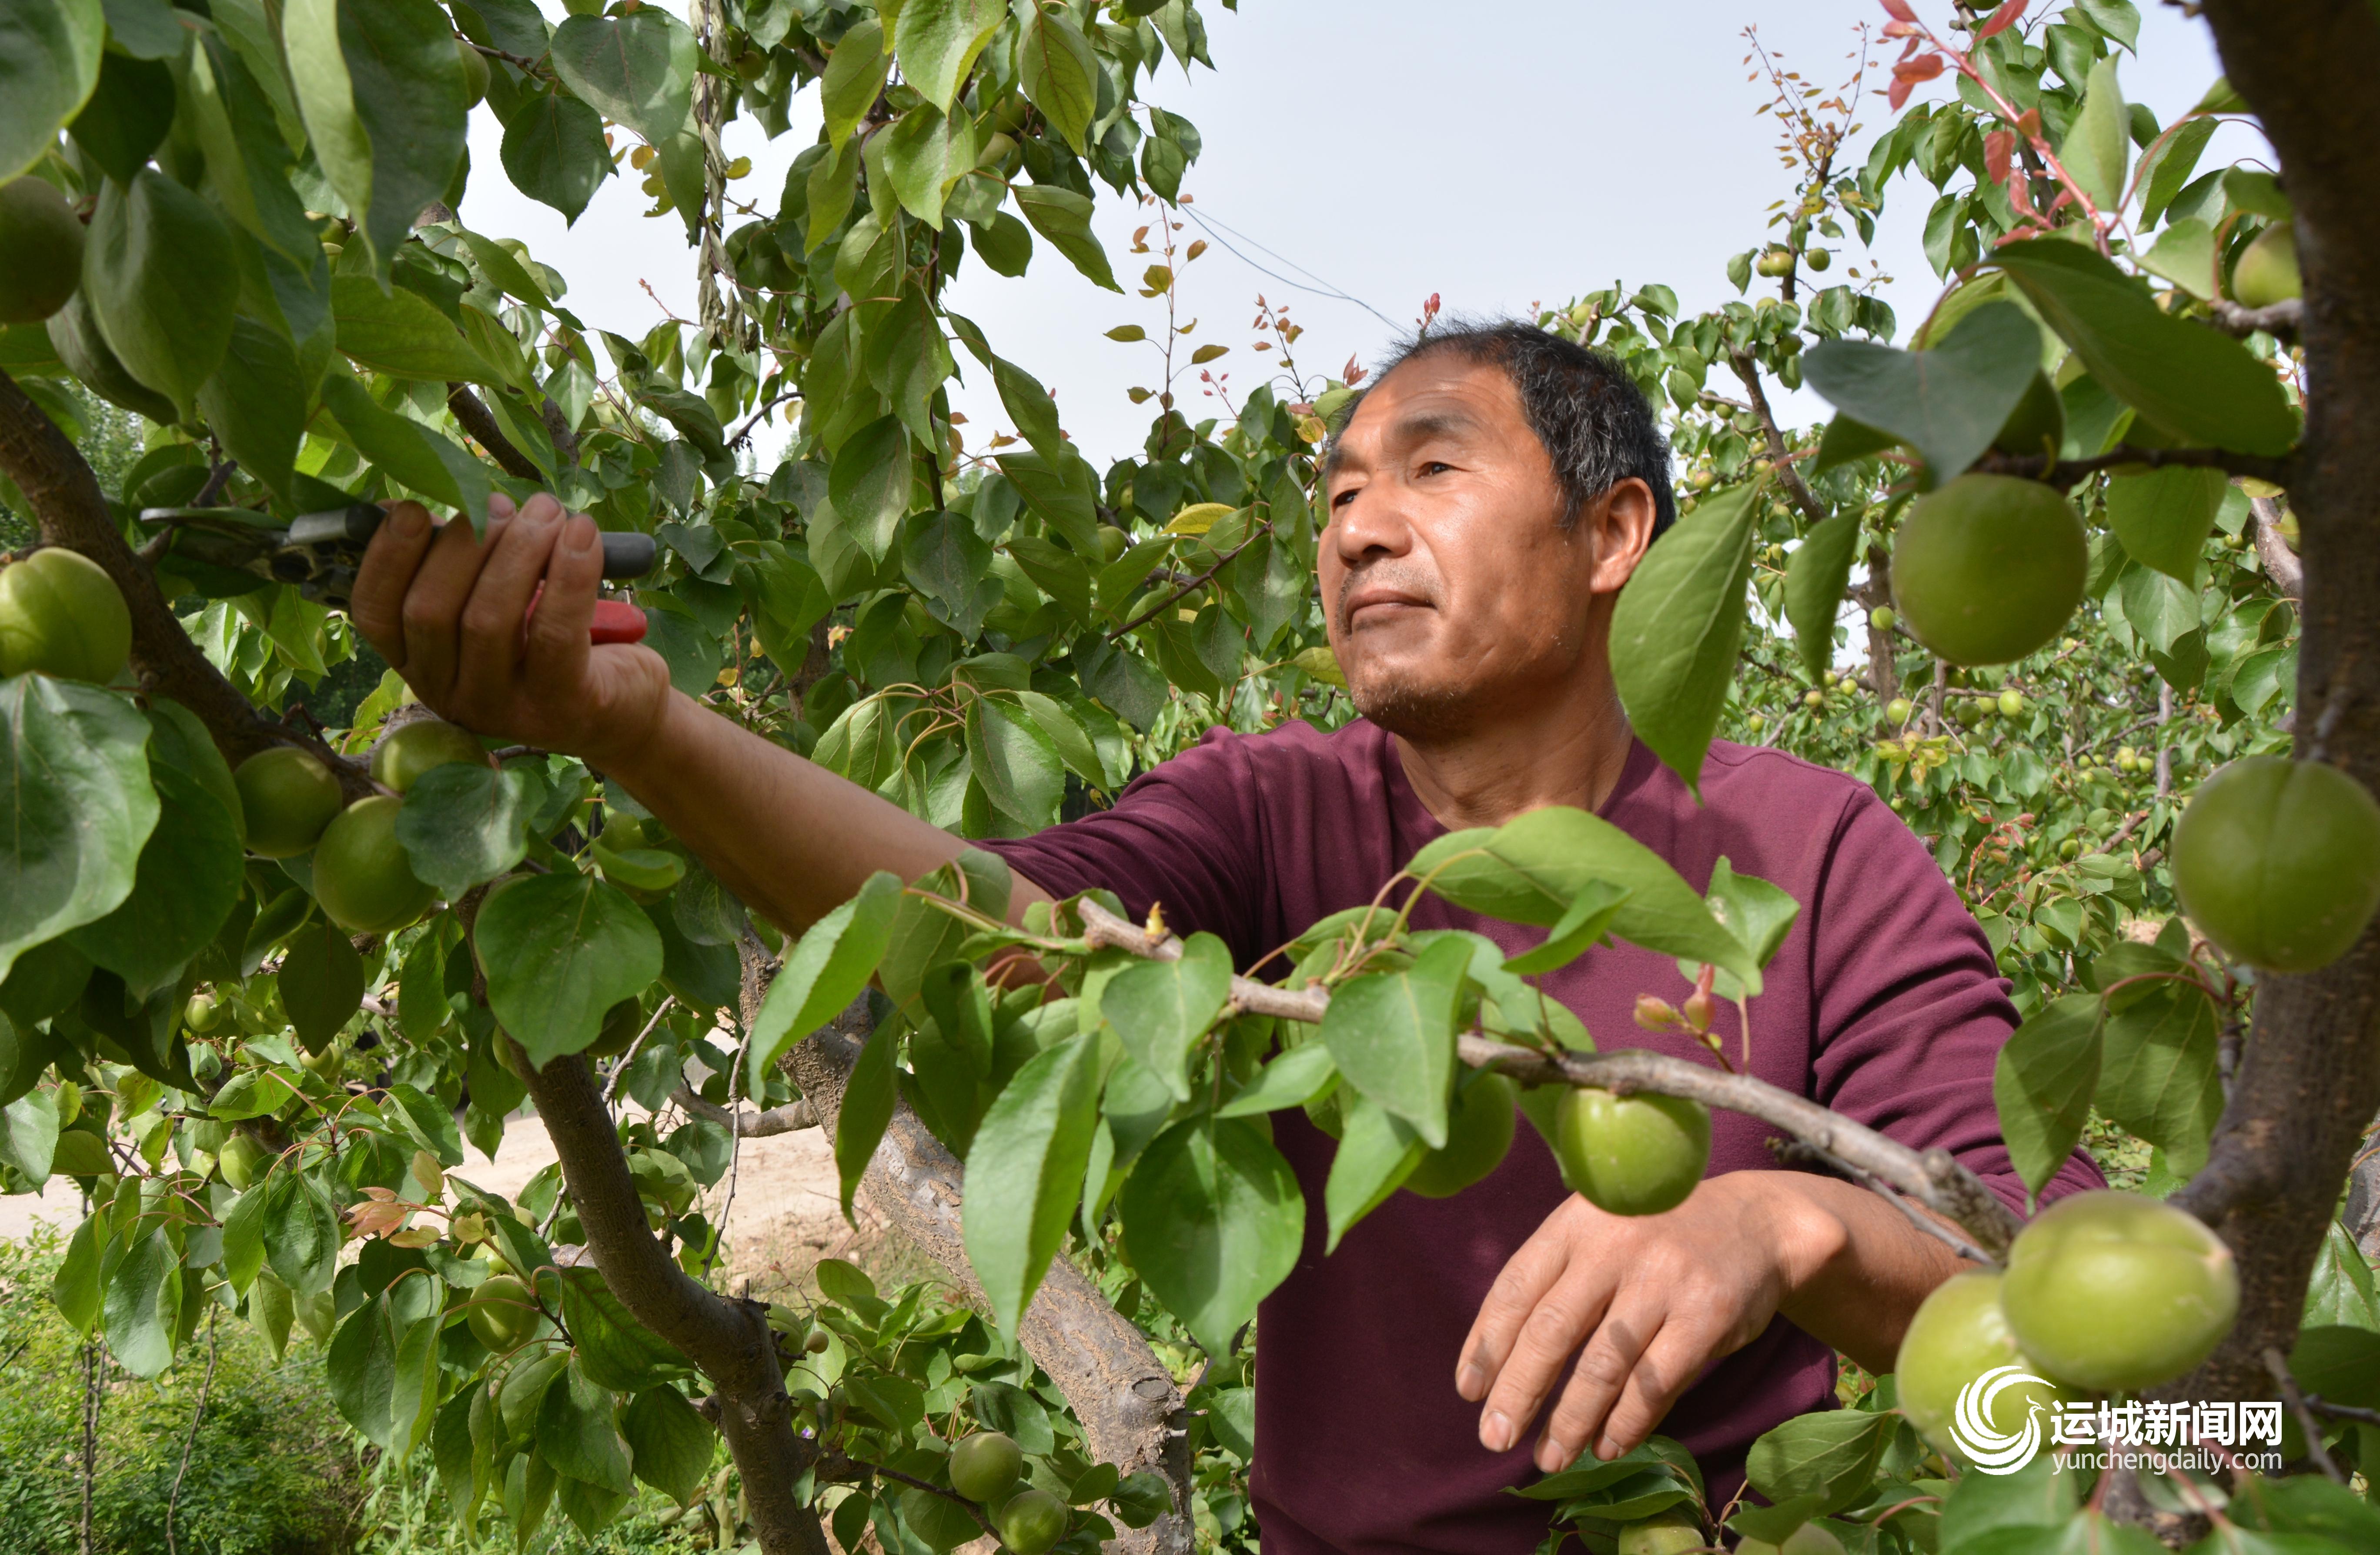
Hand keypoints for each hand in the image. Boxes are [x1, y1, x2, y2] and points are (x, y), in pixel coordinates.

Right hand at [351, 493, 672, 767]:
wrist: (625, 706)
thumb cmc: (549, 640)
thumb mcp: (495, 600)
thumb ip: (458, 562)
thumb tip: (413, 506)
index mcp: (419, 663)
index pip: (375, 614)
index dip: (386, 557)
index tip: (414, 509)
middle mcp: (448, 694)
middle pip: (429, 612)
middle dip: (464, 543)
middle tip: (502, 504)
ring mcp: (501, 708)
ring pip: (487, 620)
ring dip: (518, 550)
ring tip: (548, 510)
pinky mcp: (559, 705)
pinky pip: (554, 631)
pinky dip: (569, 573)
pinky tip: (583, 533)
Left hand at [1455, 1172, 1848, 1471]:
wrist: (1754, 1221)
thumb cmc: (1656, 1237)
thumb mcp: (1600, 1234)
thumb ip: (1556, 1282)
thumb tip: (1500, 1366)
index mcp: (1575, 1223)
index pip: (1514, 1288)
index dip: (1486, 1344)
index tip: (1468, 1390)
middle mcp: (1613, 1247)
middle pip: (1550, 1332)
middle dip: (1518, 1392)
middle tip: (1494, 1437)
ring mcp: (1662, 1281)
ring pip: (1601, 1367)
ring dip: (1570, 1421)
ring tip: (1549, 1458)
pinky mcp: (1706, 1316)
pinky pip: (1655, 1384)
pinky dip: (1627, 1423)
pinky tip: (1607, 1447)